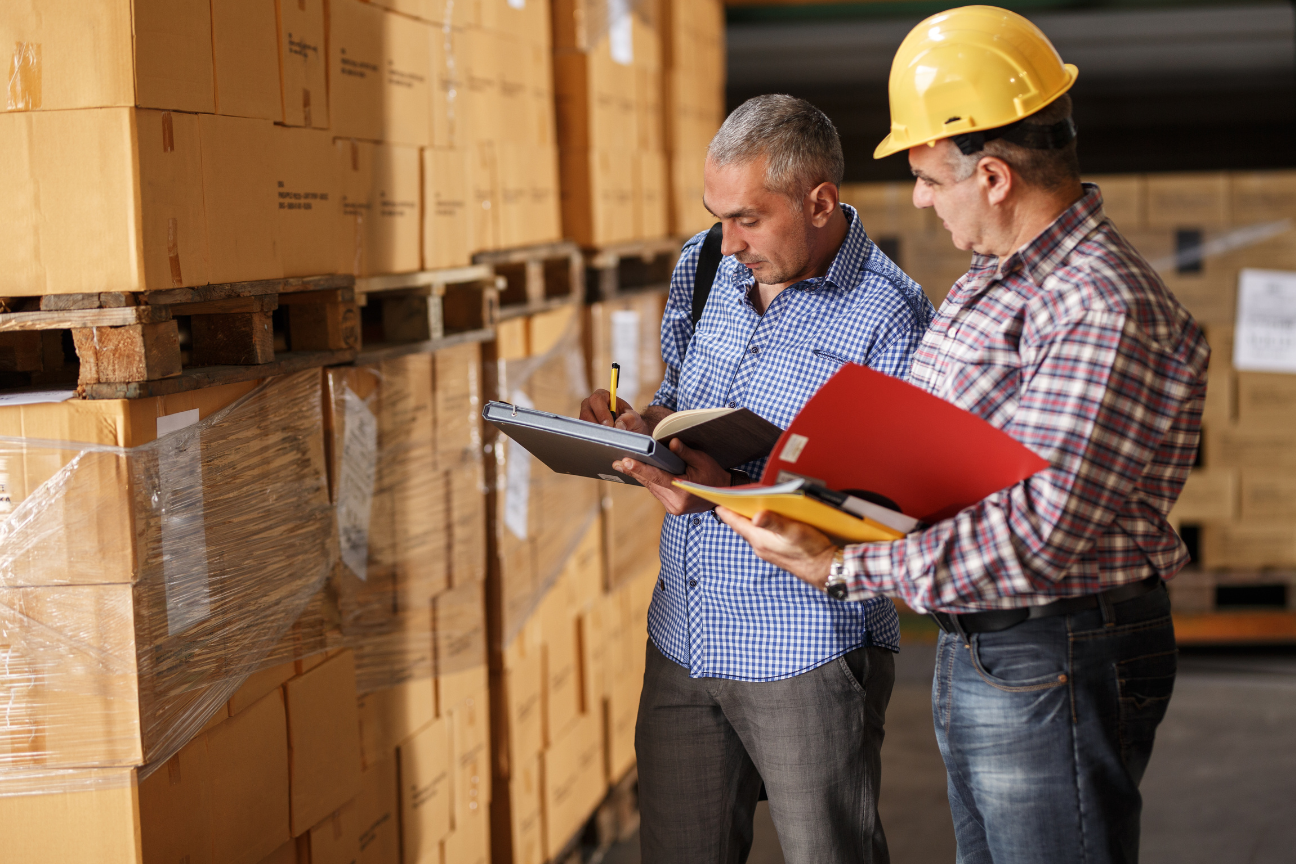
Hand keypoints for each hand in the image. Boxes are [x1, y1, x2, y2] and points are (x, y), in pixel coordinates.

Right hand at [579, 389, 646, 433]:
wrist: (627, 431)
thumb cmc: (629, 421)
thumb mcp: (634, 418)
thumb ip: (629, 419)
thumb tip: (618, 425)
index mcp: (603, 396)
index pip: (597, 400)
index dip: (602, 413)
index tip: (610, 425)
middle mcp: (590, 404)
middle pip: (586, 413)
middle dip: (597, 425)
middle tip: (608, 434)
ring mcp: (585, 416)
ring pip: (584, 425)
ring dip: (596, 432)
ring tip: (608, 438)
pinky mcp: (584, 428)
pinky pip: (584, 433)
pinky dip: (593, 437)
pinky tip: (603, 440)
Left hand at [612, 438, 730, 514]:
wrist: (722, 494)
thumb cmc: (714, 475)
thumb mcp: (702, 460)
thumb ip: (685, 452)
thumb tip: (671, 443)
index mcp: (683, 491)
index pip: (657, 478)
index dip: (640, 469)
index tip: (626, 462)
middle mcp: (675, 503)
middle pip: (650, 483)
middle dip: (634, 471)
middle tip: (617, 461)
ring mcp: (672, 507)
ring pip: (651, 488)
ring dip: (639, 476)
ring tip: (622, 464)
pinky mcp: (671, 507)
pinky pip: (656, 491)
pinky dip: (649, 481)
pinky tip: (638, 472)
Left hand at [714, 507, 836, 589]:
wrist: (825, 569)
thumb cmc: (810, 551)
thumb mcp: (792, 532)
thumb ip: (774, 522)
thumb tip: (756, 515)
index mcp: (759, 540)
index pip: (736, 522)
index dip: (726, 510)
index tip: (715, 500)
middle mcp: (760, 546)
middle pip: (742, 525)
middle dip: (737, 511)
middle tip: (731, 497)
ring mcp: (768, 549)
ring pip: (753, 530)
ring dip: (749, 517)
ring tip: (747, 503)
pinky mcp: (777, 551)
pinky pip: (763, 534)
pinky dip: (762, 524)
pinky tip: (769, 517)